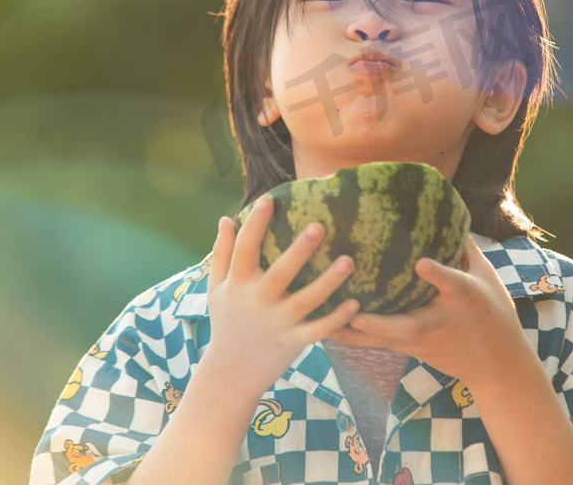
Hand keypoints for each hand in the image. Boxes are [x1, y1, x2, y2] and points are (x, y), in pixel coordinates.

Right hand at [204, 196, 359, 397]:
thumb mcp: (216, 289)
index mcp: (238, 285)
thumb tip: (225, 219)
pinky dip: (337, 318)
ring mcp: (278, 323)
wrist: (231, 373)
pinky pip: (319, 329)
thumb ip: (221, 254)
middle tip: (319, 226)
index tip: (269, 200)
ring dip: (328, 282)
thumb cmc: (226, 322)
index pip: (244, 249)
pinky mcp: (294, 341)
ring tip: (349, 260)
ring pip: (306, 301)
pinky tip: (356, 302)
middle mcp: (258, 302)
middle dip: (300, 250)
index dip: (255, 224)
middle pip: (281, 273)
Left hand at [329, 236, 529, 385]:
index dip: (438, 274)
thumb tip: (444, 209)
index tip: (421, 264)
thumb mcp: (486, 276)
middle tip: (355, 315)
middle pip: (410, 325)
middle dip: (382, 324)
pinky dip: (354, 338)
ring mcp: (424, 340)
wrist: (498, 365)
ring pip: (387, 340)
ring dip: (356, 333)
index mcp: (464, 297)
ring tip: (324, 323)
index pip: (453, 284)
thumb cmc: (494, 312)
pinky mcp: (412, 350)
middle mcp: (440, 320)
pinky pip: (380, 344)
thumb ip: (463, 247)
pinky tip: (325, 329)